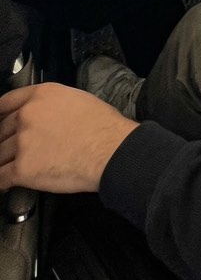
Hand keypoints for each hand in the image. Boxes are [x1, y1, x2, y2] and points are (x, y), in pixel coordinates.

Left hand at [0, 83, 137, 193]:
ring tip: (8, 167)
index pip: (5, 102)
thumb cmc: (103, 126)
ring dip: (2, 161)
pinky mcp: (23, 169)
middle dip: (3, 140)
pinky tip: (4, 184)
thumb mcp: (76, 99)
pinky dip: (1, 182)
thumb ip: (51, 104)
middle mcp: (27, 116)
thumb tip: (45, 116)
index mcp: (40, 96)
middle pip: (1, 129)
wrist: (110, 150)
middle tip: (8, 150)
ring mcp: (22, 142)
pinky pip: (1, 177)